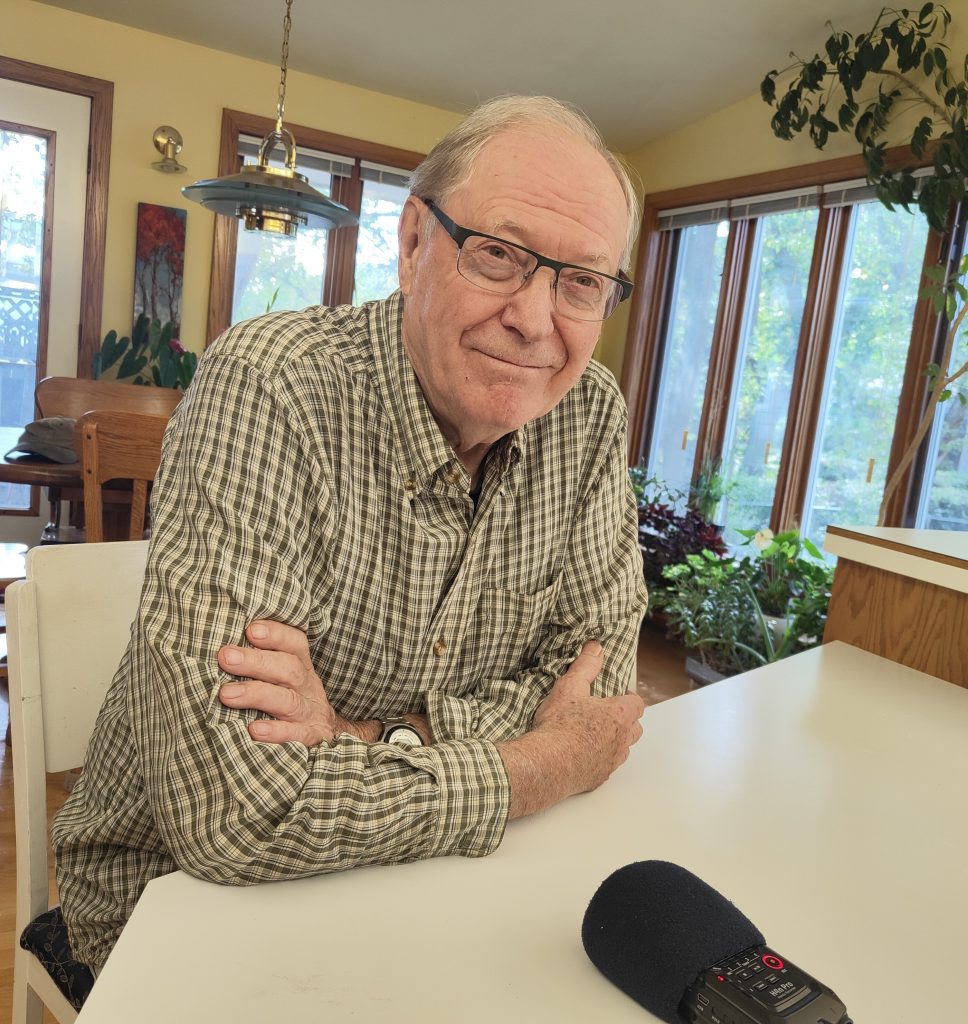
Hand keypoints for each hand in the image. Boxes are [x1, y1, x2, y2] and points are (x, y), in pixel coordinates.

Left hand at [218, 620, 373, 745]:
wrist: (325, 736)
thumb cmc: (290, 699)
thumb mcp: (284, 677)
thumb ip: (261, 661)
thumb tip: (219, 647)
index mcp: (302, 667)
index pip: (295, 644)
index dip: (276, 635)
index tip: (251, 630)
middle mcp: (307, 688)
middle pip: (288, 669)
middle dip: (257, 662)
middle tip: (226, 657)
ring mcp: (309, 714)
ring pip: (287, 701)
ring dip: (257, 694)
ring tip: (226, 694)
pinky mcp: (310, 739)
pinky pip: (295, 735)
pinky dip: (276, 732)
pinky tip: (254, 730)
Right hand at [498, 641, 644, 817]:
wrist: (547, 762)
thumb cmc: (559, 725)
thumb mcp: (570, 687)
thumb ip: (586, 666)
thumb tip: (595, 647)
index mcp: (619, 714)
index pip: (637, 704)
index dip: (630, 699)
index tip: (621, 696)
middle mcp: (621, 739)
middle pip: (636, 728)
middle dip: (627, 721)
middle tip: (609, 715)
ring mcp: (612, 760)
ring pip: (624, 749)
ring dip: (616, 741)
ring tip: (596, 735)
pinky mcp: (600, 777)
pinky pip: (607, 767)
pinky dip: (600, 760)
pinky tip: (584, 756)